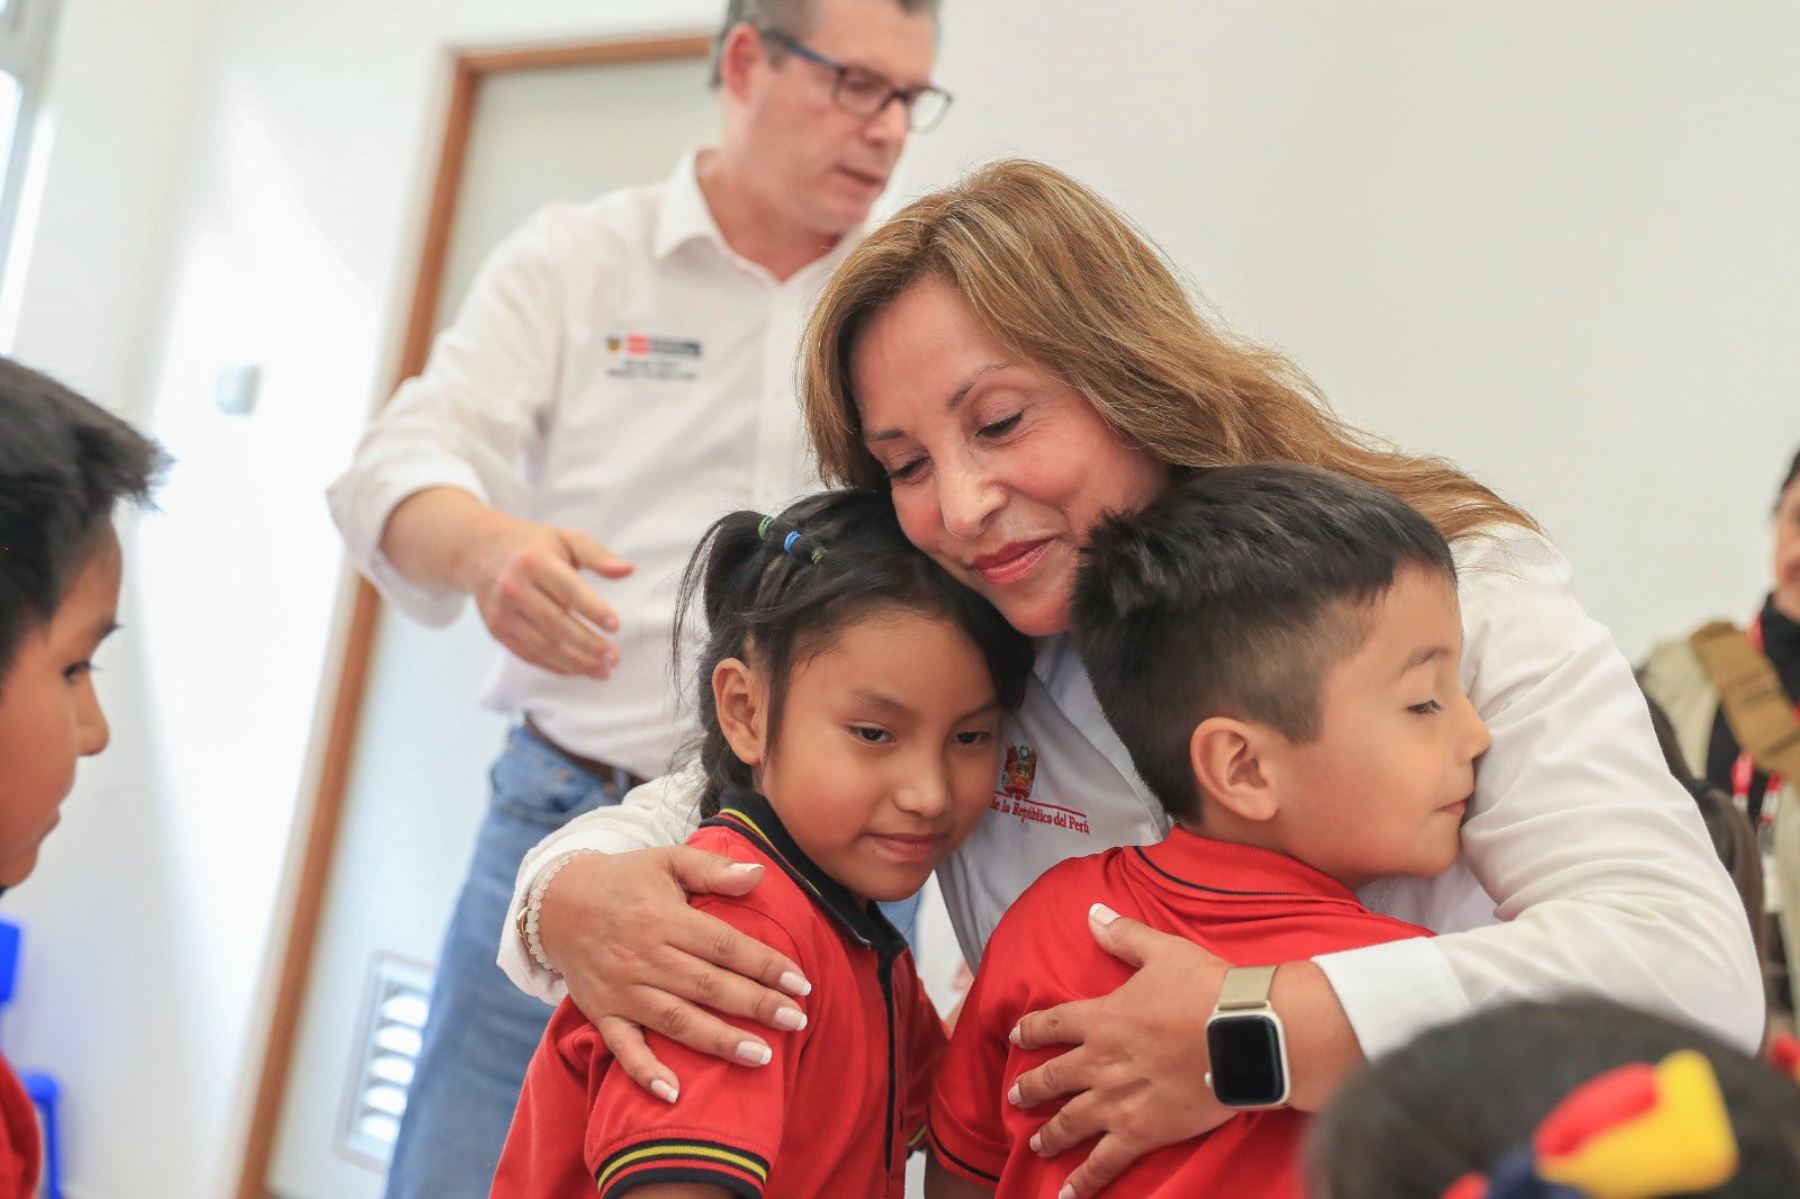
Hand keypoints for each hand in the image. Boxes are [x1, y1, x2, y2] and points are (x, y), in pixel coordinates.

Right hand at [469, 514, 632, 677]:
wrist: (482, 552)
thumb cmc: (534, 546)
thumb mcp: (566, 539)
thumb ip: (598, 555)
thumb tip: (628, 569)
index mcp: (534, 562)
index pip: (567, 589)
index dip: (592, 609)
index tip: (615, 625)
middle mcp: (514, 587)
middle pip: (555, 623)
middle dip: (588, 644)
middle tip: (614, 658)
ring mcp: (503, 612)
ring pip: (542, 644)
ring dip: (575, 662)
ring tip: (603, 670)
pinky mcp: (498, 629)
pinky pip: (528, 654)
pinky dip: (555, 666)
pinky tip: (578, 669)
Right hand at [536, 847, 814, 1100]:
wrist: (557, 903)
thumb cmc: (625, 880)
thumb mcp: (667, 860)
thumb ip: (713, 868)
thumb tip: (760, 873)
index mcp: (665, 919)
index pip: (725, 946)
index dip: (765, 965)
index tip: (801, 983)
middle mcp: (645, 957)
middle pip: (709, 986)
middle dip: (756, 1006)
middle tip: (797, 1022)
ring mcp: (622, 989)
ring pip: (676, 1021)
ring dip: (718, 1041)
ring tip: (761, 1057)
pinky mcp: (602, 1013)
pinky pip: (623, 1047)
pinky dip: (645, 1072)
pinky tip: (674, 1094)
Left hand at [1008, 904, 1231, 1196]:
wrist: (1243, 1033)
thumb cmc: (1206, 989)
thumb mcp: (1161, 951)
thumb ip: (1123, 935)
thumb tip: (1093, 912)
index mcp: (1102, 1018)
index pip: (1052, 1024)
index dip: (1030, 1030)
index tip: (1016, 1036)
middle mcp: (1100, 1062)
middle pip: (1052, 1077)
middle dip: (1030, 1088)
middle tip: (1015, 1096)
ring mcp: (1117, 1101)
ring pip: (1070, 1122)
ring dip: (1049, 1134)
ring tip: (1035, 1144)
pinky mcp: (1142, 1132)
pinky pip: (1104, 1162)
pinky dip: (1083, 1181)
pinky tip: (1067, 1196)